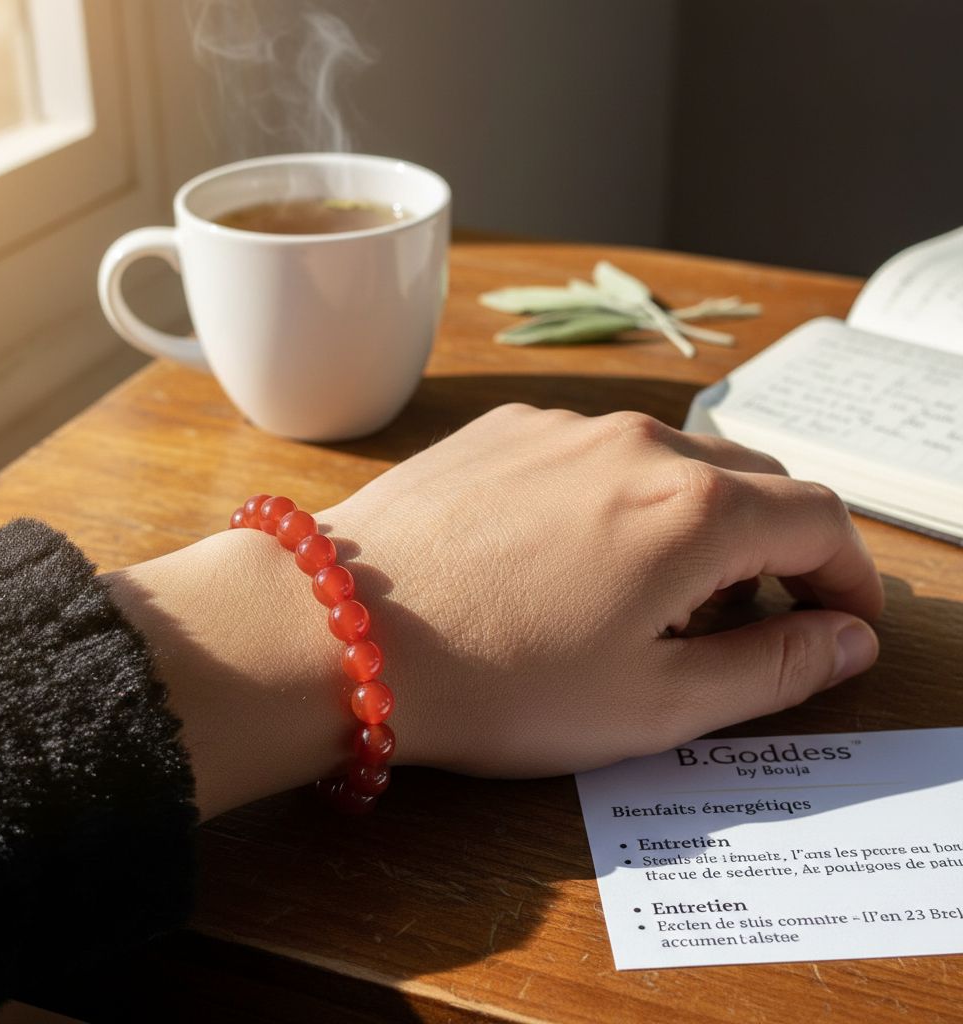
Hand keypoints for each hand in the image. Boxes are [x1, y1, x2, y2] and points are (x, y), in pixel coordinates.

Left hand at [110, 405, 881, 816]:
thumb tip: (847, 638)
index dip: (846, 576)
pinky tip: (564, 555)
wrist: (337, 632)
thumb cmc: (497, 685)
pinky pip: (593, 451)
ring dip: (692, 521)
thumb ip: (776, 669)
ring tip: (645, 595)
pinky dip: (617, 497)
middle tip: (742, 623)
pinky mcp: (504, 426)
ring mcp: (564, 423)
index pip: (820, 521)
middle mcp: (638, 442)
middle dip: (773, 550)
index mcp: (694, 508)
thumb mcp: (656, 705)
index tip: (839, 621)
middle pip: (753, 480)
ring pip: (671, 461)